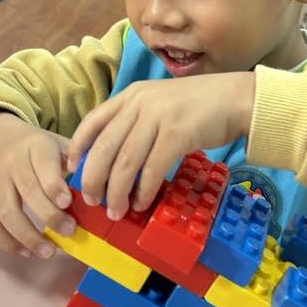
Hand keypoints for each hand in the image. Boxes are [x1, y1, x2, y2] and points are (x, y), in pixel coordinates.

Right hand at [0, 111, 75, 258]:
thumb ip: (76, 161)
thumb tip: (98, 189)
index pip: (43, 164)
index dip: (53, 185)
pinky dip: (8, 242)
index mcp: (36, 146)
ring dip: (27, 236)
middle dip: (48, 215)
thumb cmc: (39, 147)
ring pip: (7, 212)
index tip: (67, 203)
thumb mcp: (58, 143)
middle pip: (27, 191)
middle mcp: (12, 163)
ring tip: (48, 251)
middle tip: (69, 231)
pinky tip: (27, 252)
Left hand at [66, 72, 254, 221]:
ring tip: (115, 211)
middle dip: (93, 178)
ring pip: (125, 162)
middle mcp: (140, 103)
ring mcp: (159, 117)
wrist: (236, 98)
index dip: (78, 147)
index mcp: (131, 95)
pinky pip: (152, 169)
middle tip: (92, 200)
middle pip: (104, 147)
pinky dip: (143, 191)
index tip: (71, 169)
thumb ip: (135, 122)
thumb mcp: (158, 104)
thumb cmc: (198, 106)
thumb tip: (112, 158)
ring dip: (117, 192)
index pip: (92, 121)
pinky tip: (142, 203)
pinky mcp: (178, 134)